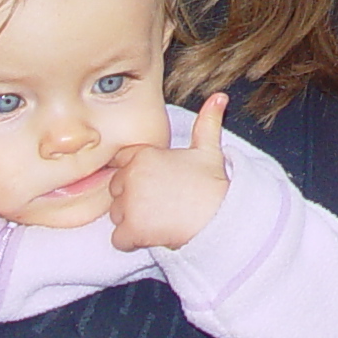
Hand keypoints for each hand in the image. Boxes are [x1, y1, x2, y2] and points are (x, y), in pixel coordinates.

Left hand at [109, 92, 232, 250]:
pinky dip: (131, 241)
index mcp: (144, 155)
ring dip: (132, 221)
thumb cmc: (213, 185)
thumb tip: (220, 96)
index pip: (121, 164)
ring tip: (160, 218)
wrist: (221, 218)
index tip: (155, 183)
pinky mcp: (131, 229)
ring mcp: (129, 204)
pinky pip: (118, 239)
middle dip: (132, 198)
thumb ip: (207, 122)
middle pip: (116, 190)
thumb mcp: (209, 150)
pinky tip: (152, 235)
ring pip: (116, 215)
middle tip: (160, 203)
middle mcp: (132, 176)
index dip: (137, 175)